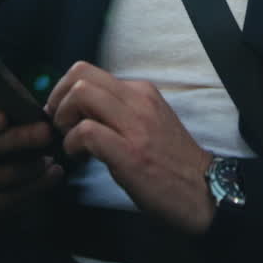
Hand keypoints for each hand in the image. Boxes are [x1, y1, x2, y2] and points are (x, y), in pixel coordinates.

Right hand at [0, 100, 63, 215]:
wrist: (30, 163)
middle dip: (14, 141)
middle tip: (46, 134)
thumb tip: (37, 115)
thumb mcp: (22, 114)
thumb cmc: (24, 129)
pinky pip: (1, 200)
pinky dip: (32, 189)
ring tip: (50, 160)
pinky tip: (52, 175)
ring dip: (26, 169)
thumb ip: (22, 109)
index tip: (3, 119)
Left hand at [46, 61, 215, 234]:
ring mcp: (135, 124)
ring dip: (63, 118)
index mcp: (141, 92)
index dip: (65, 91)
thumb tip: (82, 110)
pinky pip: (86, 131)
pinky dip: (72, 143)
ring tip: (69, 140)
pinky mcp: (129, 152)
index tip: (63, 114)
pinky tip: (80, 157)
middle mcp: (138, 100)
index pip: (89, 71)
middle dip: (58, 99)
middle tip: (59, 125)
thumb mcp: (148, 122)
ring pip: (81, 94)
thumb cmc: (172, 162)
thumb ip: (120, 111)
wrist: (204, 191)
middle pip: (80, 74)